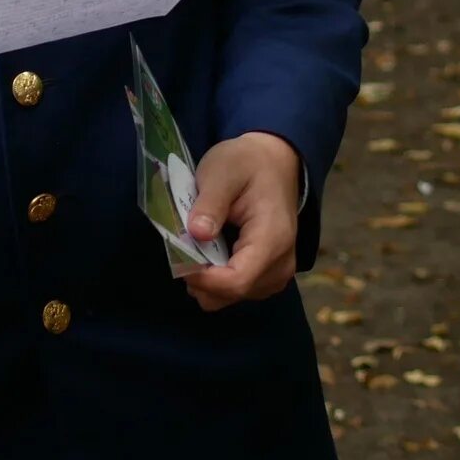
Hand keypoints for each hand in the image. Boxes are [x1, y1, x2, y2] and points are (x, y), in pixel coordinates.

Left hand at [181, 132, 300, 310]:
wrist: (274, 163)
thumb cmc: (246, 165)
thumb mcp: (222, 173)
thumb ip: (210, 204)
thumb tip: (196, 234)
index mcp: (272, 239)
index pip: (237, 281)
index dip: (203, 279)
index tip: (178, 259)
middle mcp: (281, 264)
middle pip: (234, 293)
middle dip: (201, 279)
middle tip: (181, 249)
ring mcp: (278, 272)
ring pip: (234, 296)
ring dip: (207, 279)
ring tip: (194, 248)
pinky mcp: (270, 273)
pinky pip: (239, 289)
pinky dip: (217, 278)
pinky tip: (207, 254)